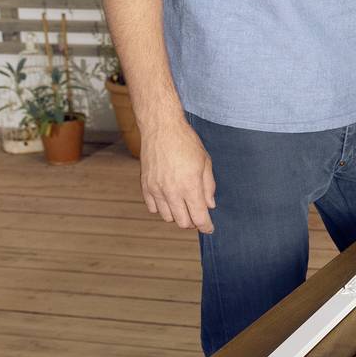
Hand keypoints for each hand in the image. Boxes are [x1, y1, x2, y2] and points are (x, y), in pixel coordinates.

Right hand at [141, 119, 215, 233]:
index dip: (206, 226)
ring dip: (177, 215)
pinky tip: (169, 198)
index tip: (209, 229)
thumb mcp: (205, 162)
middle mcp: (172, 191)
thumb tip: (209, 205)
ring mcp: (156, 190)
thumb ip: (208, 186)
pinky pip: (153, 208)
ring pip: (167, 217)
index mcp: (190, 186)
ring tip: (183, 204)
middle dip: (193, 222)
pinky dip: (162, 208)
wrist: (161, 128)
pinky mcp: (146, 186)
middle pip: (183, 222)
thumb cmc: (186, 142)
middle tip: (197, 214)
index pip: (199, 218)